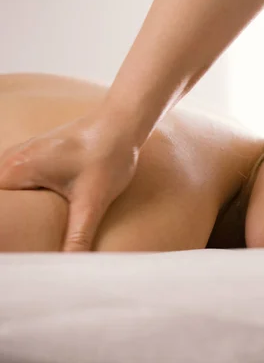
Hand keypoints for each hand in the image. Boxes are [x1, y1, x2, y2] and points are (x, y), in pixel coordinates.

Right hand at [0, 111, 139, 250]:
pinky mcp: (36, 156)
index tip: (11, 250)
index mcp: (15, 170)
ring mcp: (22, 155)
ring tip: (22, 238)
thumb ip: (78, 237)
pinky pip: (18, 181)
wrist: (123, 123)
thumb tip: (69, 268)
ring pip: (7, 192)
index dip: (3, 232)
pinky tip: (36, 215)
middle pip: (1, 202)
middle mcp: (11, 160)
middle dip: (8, 225)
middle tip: (19, 251)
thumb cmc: (108, 155)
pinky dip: (23, 198)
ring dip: (15, 212)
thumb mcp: (92, 202)